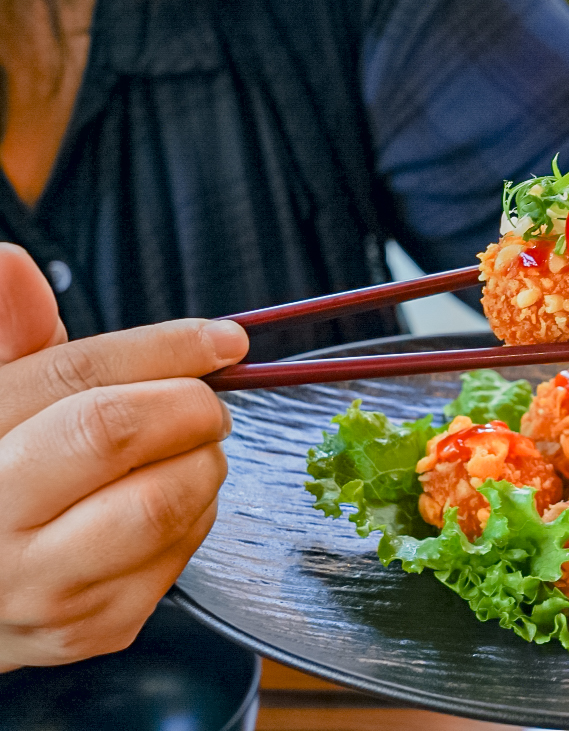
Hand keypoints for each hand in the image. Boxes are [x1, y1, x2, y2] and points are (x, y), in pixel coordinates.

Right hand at [0, 243, 248, 670]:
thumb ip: (11, 340)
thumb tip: (13, 264)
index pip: (77, 380)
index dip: (166, 347)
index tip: (223, 338)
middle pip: (119, 434)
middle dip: (189, 404)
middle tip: (205, 404)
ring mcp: (47, 587)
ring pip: (166, 501)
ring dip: (202, 462)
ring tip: (182, 453)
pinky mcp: (99, 627)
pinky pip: (183, 552)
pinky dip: (197, 512)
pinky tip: (167, 500)